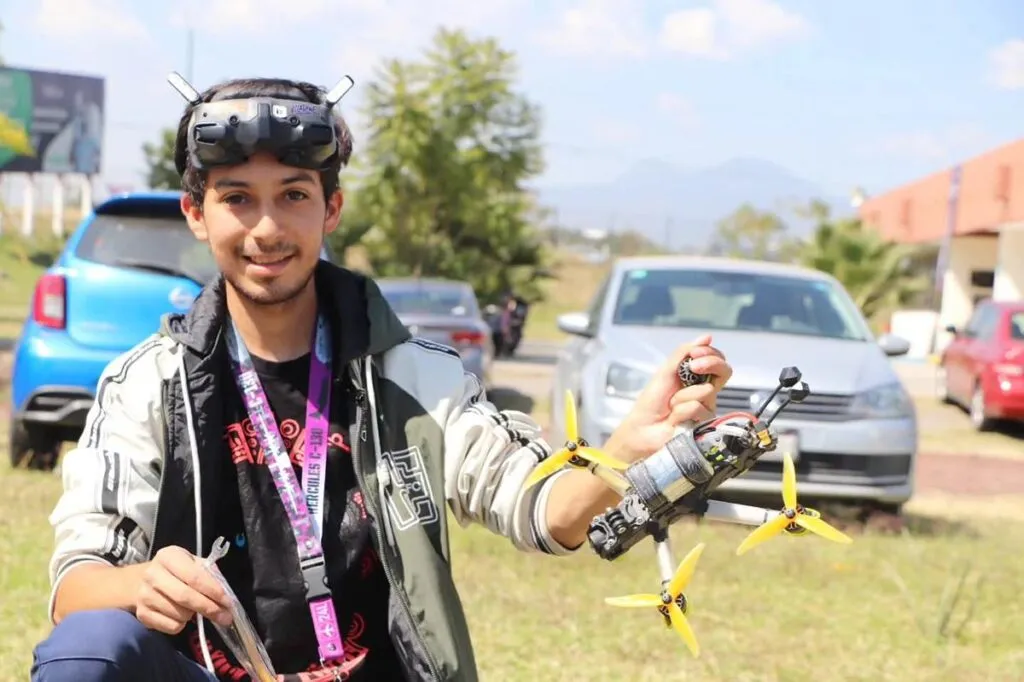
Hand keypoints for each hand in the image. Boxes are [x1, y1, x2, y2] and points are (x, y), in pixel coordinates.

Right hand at [136, 546, 232, 633]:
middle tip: (225, 617)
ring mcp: (145, 596)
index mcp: (168, 556)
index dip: (213, 591)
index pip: (195, 576)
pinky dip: (182, 625)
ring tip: (196, 610)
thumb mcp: (191, 562)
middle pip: (186, 597)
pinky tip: (181, 615)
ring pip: (179, 614)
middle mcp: (153, 575)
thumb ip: (209, 573)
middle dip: (209, 608)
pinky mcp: (142, 614)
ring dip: (194, 616)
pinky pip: (171, 627)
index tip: (228, 602)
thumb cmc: (175, 571)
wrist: (140, 581)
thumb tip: (225, 592)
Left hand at [606, 334, 731, 463]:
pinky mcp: (705, 424)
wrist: (642, 427)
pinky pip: (698, 408)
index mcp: (697, 377)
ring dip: (682, 396)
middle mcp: (706, 391)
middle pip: (725, 371)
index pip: (717, 359)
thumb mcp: (666, 372)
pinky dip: (681, 411)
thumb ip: (684, 353)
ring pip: (706, 391)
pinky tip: (674, 418)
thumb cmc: (652, 401)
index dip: (710, 353)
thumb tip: (707, 337)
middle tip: (693, 367)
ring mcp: (707, 407)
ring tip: (671, 405)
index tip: (695, 353)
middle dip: (711, 363)